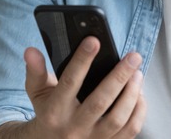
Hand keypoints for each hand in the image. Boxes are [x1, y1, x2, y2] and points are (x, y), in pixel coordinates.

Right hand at [23, 38, 146, 137]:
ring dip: (132, 94)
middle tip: (133, 56)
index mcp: (54, 112)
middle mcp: (73, 128)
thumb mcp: (37, 93)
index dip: (82, 60)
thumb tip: (31, 51)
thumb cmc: (48, 114)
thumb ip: (35, 71)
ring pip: (118, 118)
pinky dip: (138, 111)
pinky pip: (130, 131)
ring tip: (137, 73)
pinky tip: (139, 94)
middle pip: (100, 102)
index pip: (69, 83)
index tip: (94, 40)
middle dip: (119, 76)